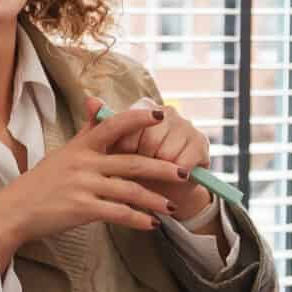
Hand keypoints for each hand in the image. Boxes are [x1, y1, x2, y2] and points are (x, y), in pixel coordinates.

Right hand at [0, 103, 191, 265]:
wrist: (14, 210)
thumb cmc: (41, 182)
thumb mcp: (64, 152)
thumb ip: (87, 131)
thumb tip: (97, 102)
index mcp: (82, 146)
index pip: (114, 125)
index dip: (138, 119)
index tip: (161, 115)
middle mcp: (84, 162)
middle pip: (132, 162)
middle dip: (162, 168)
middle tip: (185, 173)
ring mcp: (83, 185)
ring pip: (129, 190)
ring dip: (154, 199)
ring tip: (172, 206)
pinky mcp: (81, 208)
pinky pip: (117, 213)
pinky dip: (137, 219)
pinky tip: (152, 225)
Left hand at [113, 95, 210, 222]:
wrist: (163, 191)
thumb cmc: (134, 166)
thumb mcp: (114, 149)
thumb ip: (102, 125)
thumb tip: (90, 101)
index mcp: (146, 107)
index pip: (131, 125)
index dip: (126, 147)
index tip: (124, 155)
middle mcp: (168, 112)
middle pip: (150, 139)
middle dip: (143, 159)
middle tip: (143, 166)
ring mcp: (187, 126)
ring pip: (166, 153)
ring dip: (159, 169)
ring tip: (157, 171)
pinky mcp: (201, 144)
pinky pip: (184, 163)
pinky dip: (176, 175)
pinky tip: (174, 176)